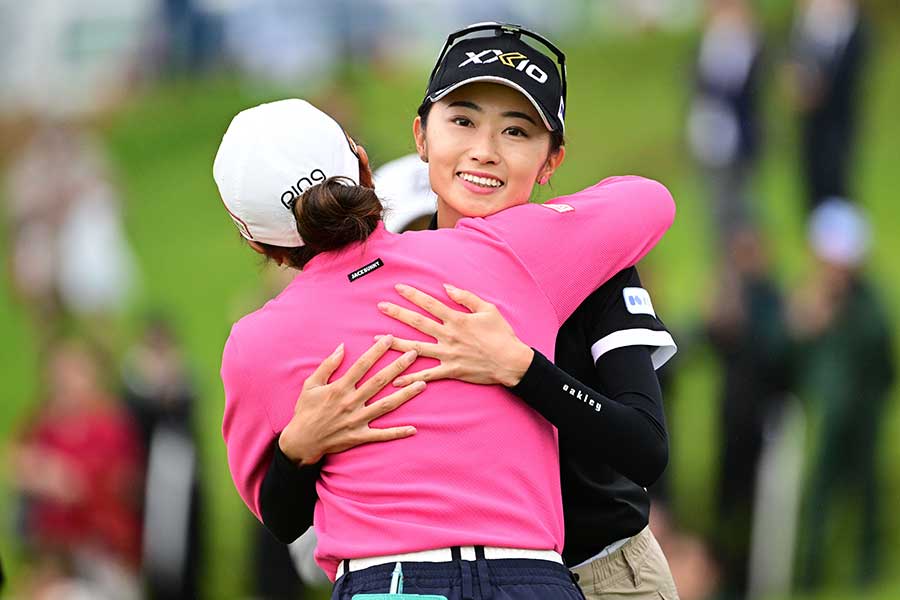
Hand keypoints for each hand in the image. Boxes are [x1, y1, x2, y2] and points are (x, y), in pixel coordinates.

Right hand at [279, 335, 425, 465]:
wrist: (301, 441)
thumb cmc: (305, 410)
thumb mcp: (310, 385)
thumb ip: (327, 365)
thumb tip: (341, 347)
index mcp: (339, 388)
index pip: (362, 365)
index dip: (377, 351)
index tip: (390, 338)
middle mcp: (351, 402)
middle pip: (379, 381)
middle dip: (398, 367)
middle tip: (414, 354)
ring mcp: (357, 420)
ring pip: (386, 405)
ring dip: (405, 394)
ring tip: (422, 384)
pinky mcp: (359, 436)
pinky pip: (381, 435)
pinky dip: (397, 432)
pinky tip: (413, 429)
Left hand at [376, 283, 533, 387]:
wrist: (511, 361)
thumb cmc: (502, 334)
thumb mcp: (488, 309)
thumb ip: (466, 297)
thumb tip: (446, 288)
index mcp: (457, 319)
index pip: (429, 303)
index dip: (413, 295)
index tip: (398, 288)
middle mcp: (448, 335)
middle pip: (418, 322)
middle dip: (397, 313)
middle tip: (380, 306)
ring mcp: (447, 354)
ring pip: (416, 348)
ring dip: (396, 343)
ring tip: (377, 340)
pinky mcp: (450, 370)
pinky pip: (427, 375)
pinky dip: (411, 378)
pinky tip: (395, 379)